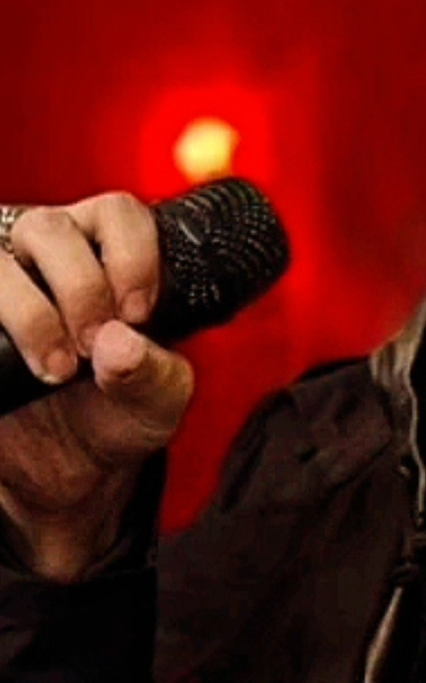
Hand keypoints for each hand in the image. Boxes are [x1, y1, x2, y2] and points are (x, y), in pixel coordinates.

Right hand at [0, 192, 193, 579]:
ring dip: (31, 314)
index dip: (131, 257)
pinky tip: (11, 364)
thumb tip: (119, 344)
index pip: (118, 214)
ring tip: (56, 370)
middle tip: (94, 346)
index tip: (138, 314)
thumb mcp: (154, 403)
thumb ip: (153, 374)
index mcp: (107, 254)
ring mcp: (2, 278)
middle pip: (52, 228)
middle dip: (81, 289)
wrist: (64, 467)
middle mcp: (48, 254)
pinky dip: (0, 322)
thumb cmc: (115, 413)